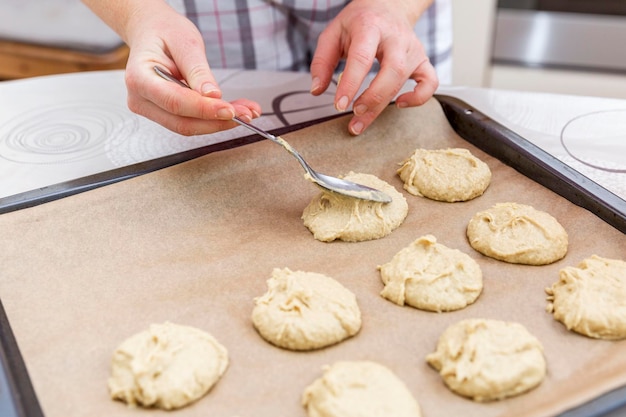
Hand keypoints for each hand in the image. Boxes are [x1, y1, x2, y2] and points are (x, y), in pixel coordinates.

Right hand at [85, 1, 260, 135]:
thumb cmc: (164, 32)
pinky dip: (214, 119)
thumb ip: (198, 71)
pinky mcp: (164, 114)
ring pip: (189, 126)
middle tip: (246, 114)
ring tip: (246, 111)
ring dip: (220, 122)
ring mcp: (150, 109)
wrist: (153, 32)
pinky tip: (234, 111)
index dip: (204, 110)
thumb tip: (212, 96)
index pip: (174, 102)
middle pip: (182, 122)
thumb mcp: (186, 43)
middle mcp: (140, 99)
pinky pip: (190, 121)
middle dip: (217, 121)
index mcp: (139, 78)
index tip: (229, 110)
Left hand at [310, 0, 438, 134]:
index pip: (362, 57)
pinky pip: (430, 82)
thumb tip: (317, 90)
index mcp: (370, 27)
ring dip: (384, 103)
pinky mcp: (422, 60)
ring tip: (362, 118)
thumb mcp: (333, 34)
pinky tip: (399, 104)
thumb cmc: (359, 22)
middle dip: (373, 97)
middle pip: (392, 71)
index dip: (351, 84)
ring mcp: (412, 49)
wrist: (387, 5)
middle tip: (354, 113)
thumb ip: (321, 62)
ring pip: (406, 78)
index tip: (339, 105)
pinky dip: (419, 98)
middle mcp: (395, 37)